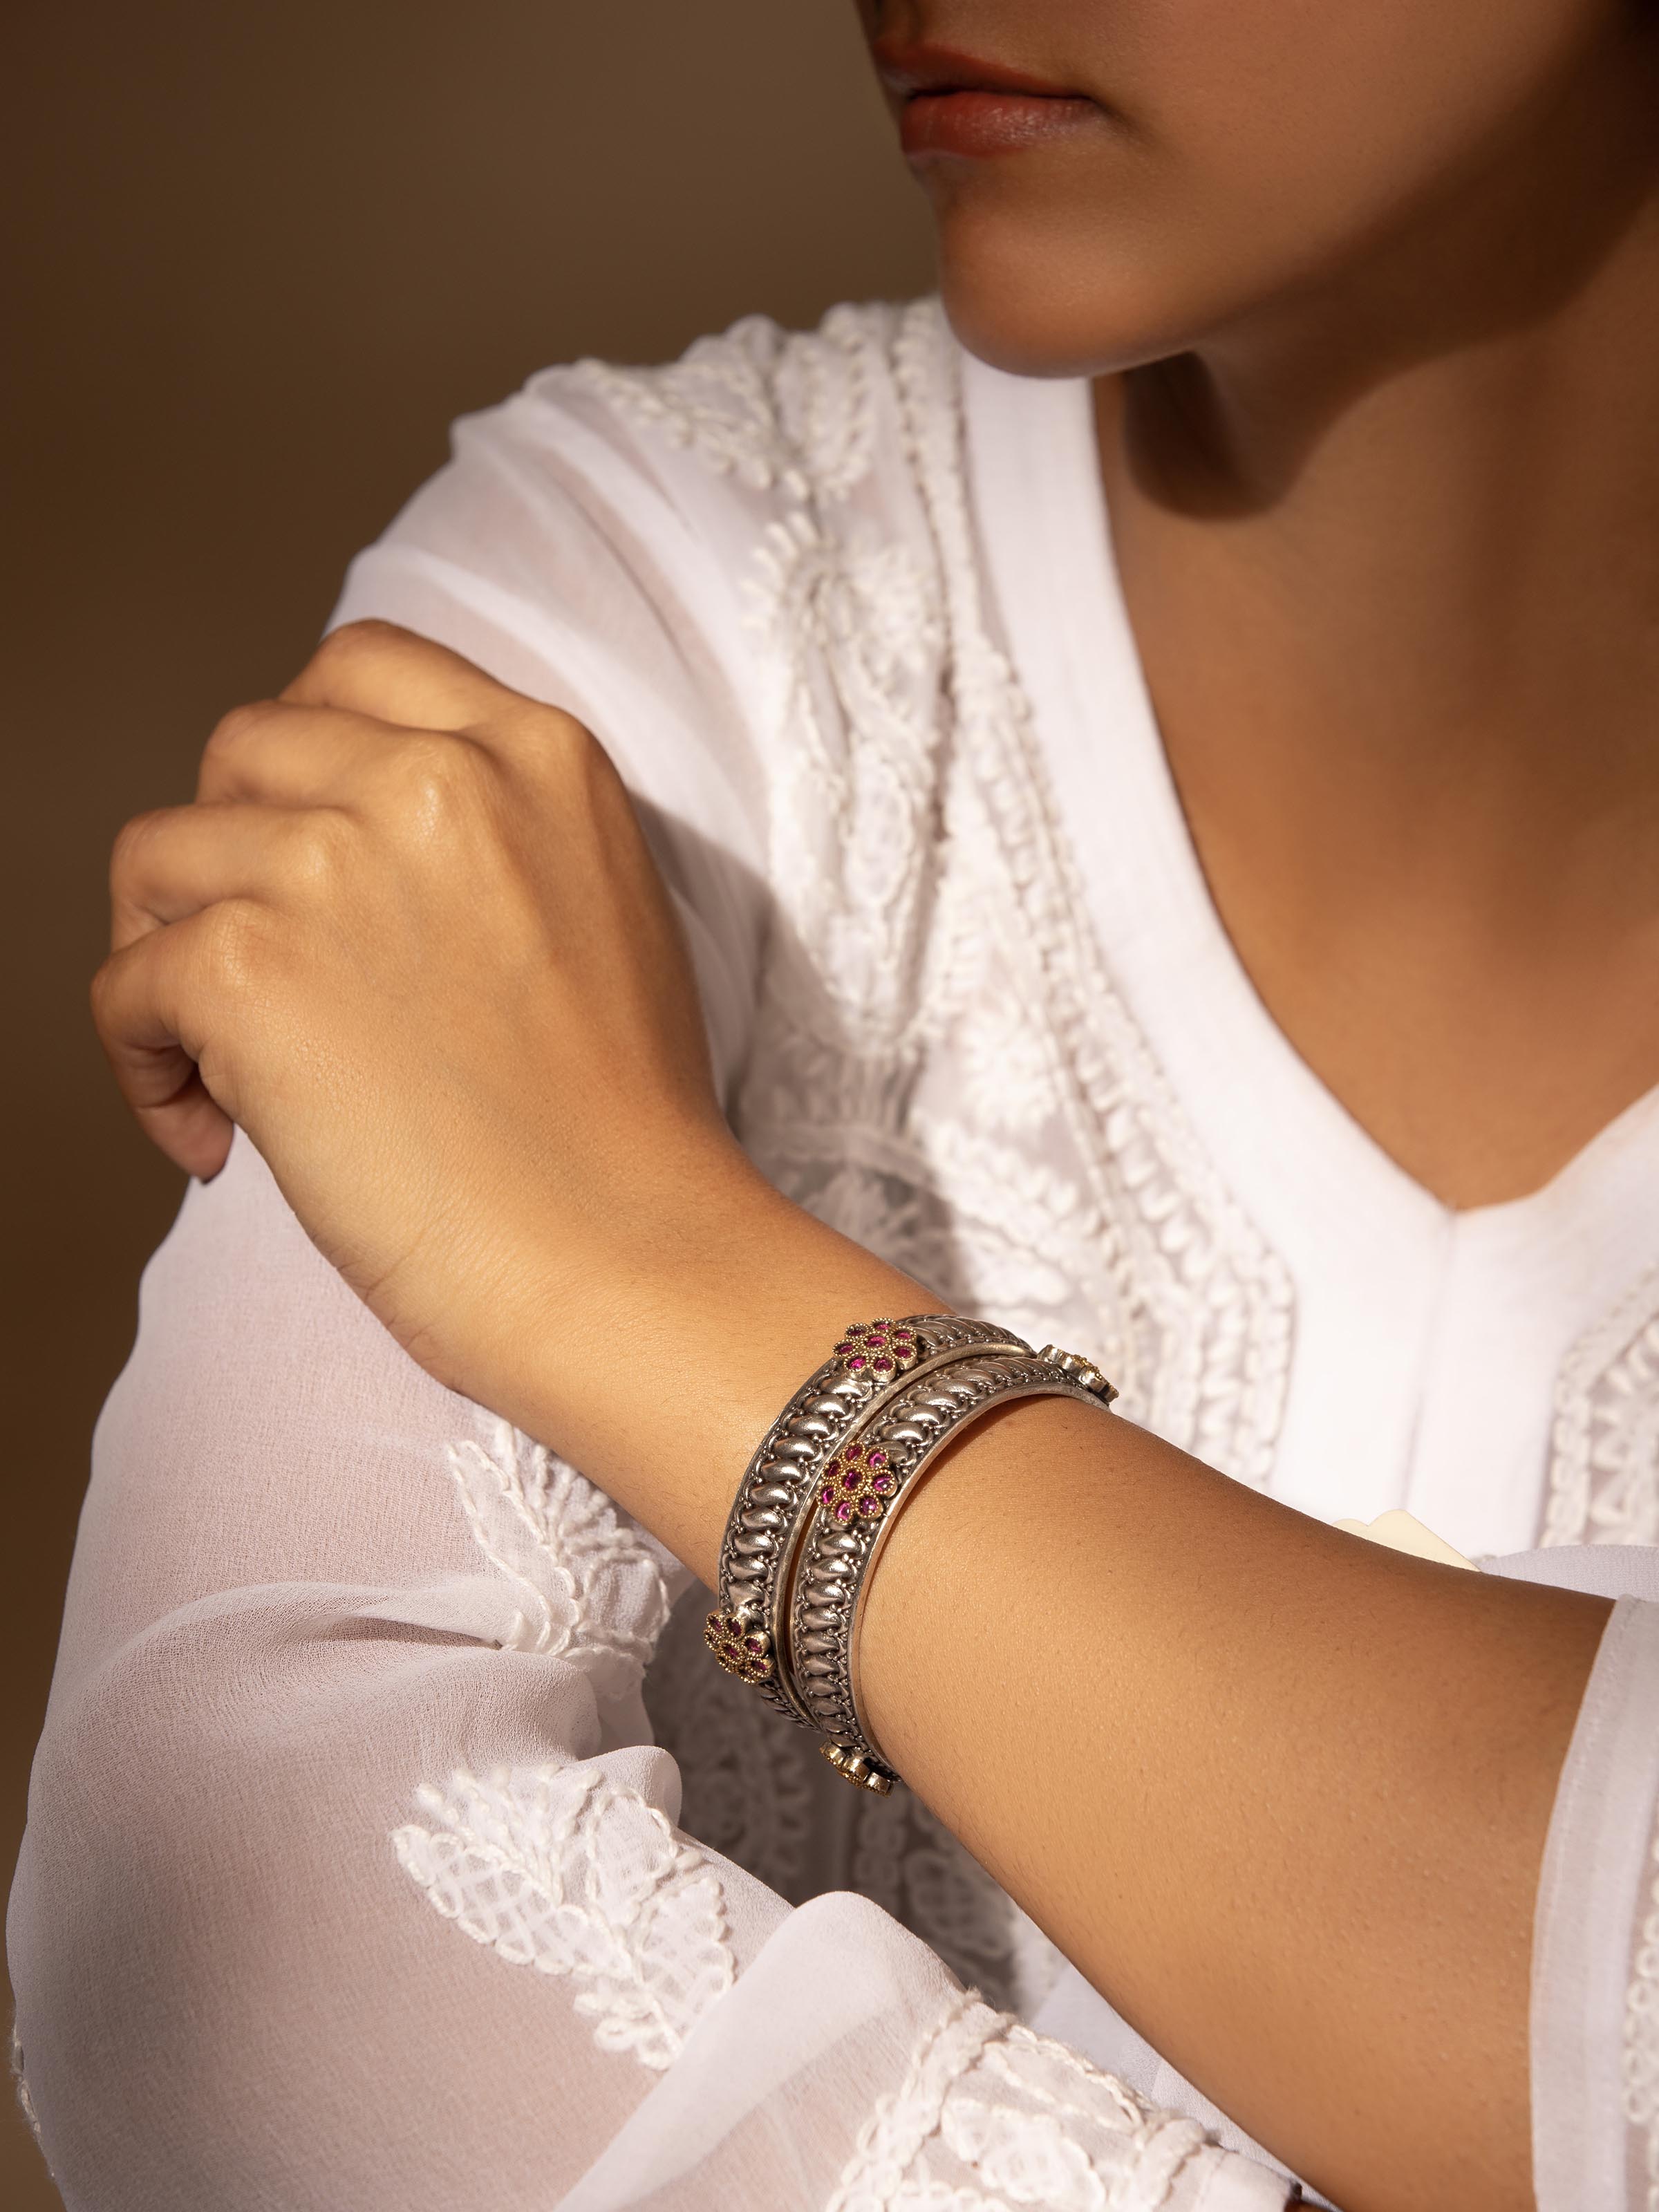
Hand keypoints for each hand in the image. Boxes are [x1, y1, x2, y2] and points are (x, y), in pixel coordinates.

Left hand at [97, 623, 737, 1391]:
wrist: (630, 1258)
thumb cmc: (626, 1129)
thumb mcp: (605, 907)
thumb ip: (496, 831)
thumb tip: (347, 835)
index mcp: (537, 752)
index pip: (358, 668)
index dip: (302, 756)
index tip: (301, 850)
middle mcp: (434, 777)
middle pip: (243, 747)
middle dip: (229, 854)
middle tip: (258, 969)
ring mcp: (334, 861)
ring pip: (159, 858)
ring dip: (171, 959)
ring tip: (228, 1069)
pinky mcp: (250, 965)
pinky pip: (122, 985)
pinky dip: (142, 1068)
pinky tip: (216, 1138)